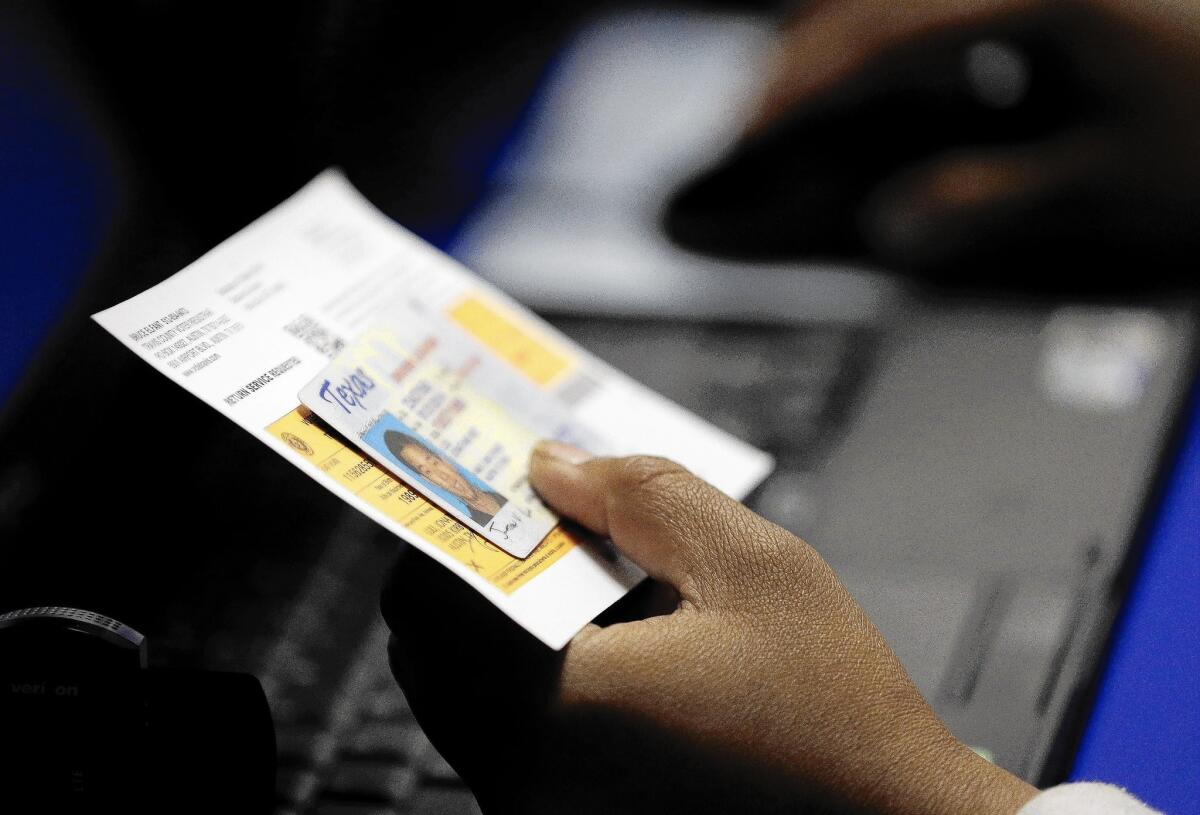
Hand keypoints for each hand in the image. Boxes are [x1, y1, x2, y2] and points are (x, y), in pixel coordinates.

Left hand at [383, 443, 1036, 813]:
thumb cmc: (838, 716)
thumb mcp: (756, 569)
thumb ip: (644, 496)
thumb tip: (551, 465)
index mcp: (557, 712)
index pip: (428, 593)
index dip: (451, 522)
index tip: (487, 482)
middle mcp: (524, 781)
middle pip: (431, 642)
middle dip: (485, 569)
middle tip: (549, 522)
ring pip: (463, 690)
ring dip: (508, 623)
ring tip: (600, 583)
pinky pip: (503, 736)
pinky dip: (533, 678)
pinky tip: (617, 647)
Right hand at [751, 0, 1199, 269]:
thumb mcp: (1117, 175)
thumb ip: (992, 197)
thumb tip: (899, 222)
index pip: (878, 37)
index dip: (799, 90)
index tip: (744, 135)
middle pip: (876, 0)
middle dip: (803, 61)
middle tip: (754, 124)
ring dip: (849, 45)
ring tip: (807, 104)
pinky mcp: (1058, 1)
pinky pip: (950, 10)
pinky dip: (906, 44)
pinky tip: (902, 82)